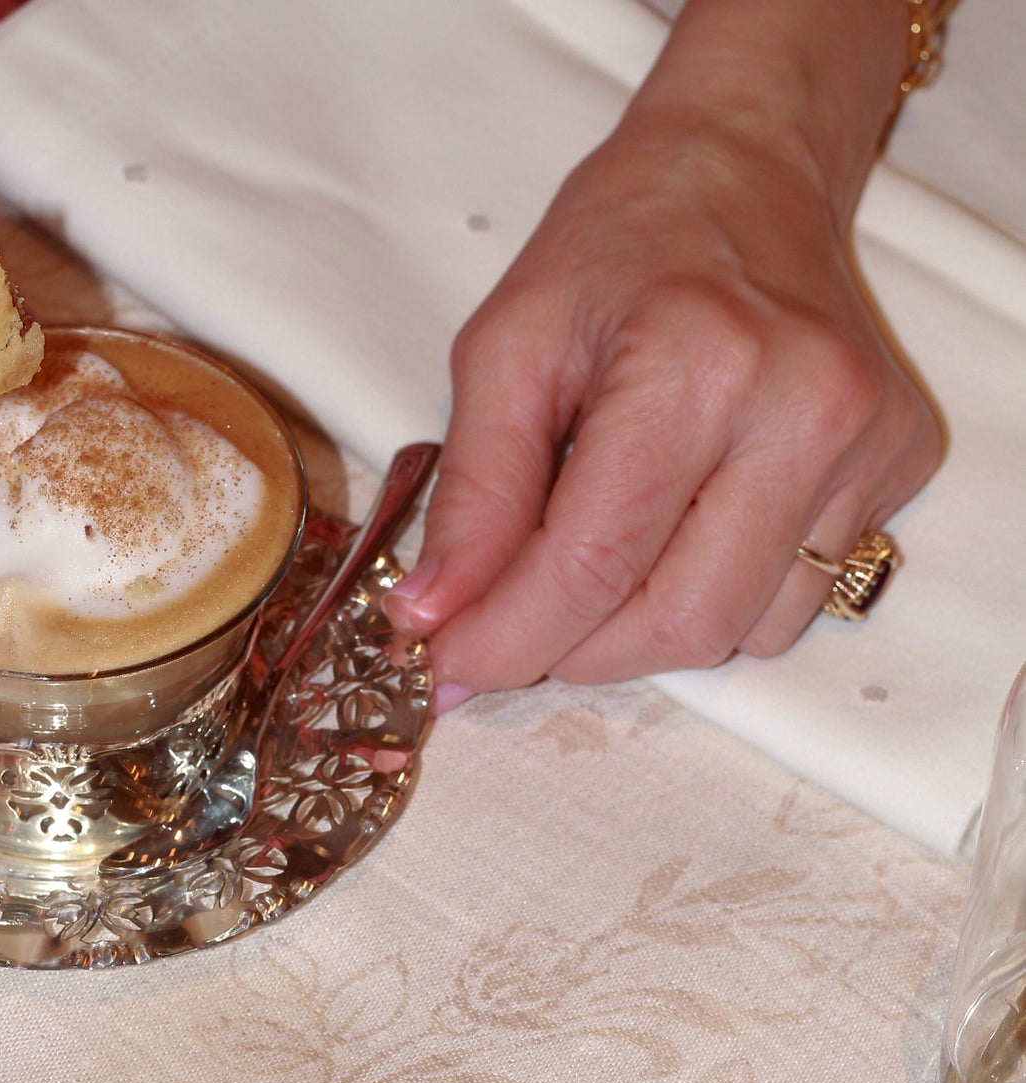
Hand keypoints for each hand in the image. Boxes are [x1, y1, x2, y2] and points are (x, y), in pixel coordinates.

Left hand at [385, 3, 940, 702]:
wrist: (746, 169)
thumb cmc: (621, 247)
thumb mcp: (508, 347)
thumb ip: (472, 495)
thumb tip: (435, 619)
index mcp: (697, 363)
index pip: (594, 566)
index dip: (510, 637)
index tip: (450, 663)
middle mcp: (803, 409)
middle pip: (675, 623)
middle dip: (575, 649)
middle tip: (516, 620)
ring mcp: (865, 443)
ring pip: (736, 633)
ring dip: (644, 632)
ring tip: (605, 552)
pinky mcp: (896, 466)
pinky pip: (791, 603)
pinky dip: (716, 598)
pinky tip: (686, 524)